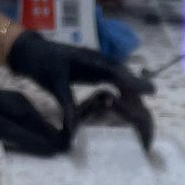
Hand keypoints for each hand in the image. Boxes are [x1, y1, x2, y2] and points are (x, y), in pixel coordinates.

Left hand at [7, 30, 154, 141]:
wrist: (33, 52)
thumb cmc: (43, 64)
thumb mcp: (54, 85)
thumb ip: (66, 106)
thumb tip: (71, 132)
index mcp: (92, 60)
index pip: (118, 72)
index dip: (135, 83)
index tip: (151, 91)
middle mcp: (100, 62)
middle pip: (126, 79)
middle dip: (139, 96)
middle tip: (150, 112)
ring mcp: (100, 67)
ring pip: (122, 83)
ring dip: (132, 99)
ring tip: (143, 119)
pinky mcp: (97, 73)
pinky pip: (115, 84)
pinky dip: (122, 97)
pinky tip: (126, 109)